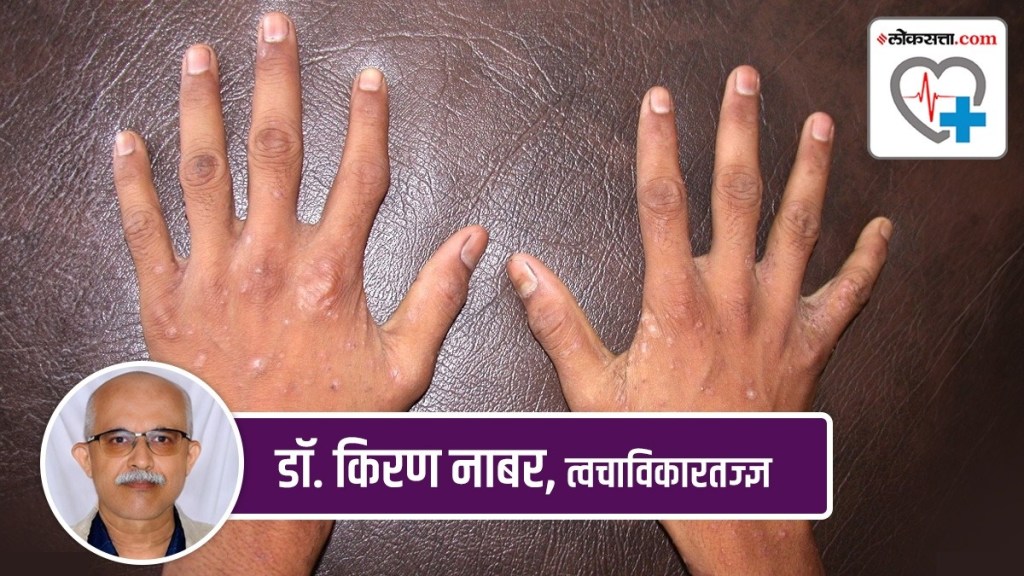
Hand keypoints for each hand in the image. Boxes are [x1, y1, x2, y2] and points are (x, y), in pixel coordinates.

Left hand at [112, 12, 485, 572]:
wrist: (255, 477)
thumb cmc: (329, 425)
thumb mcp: (404, 369)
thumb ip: (440, 297)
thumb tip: (474, 240)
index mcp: (331, 274)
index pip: (360, 175)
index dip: (368, 120)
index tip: (369, 78)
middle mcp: (269, 261)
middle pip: (276, 151)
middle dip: (277, 81)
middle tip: (273, 29)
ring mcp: (212, 275)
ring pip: (205, 172)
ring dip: (202, 107)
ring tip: (199, 56)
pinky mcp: (166, 299)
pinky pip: (144, 228)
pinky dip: (132, 181)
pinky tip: (127, 138)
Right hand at [507, 66, 889, 573]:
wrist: (728, 498)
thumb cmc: (660, 448)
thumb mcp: (593, 392)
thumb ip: (558, 325)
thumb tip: (524, 270)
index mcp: (676, 304)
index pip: (663, 206)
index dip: (658, 147)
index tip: (658, 103)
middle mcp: (732, 298)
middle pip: (738, 196)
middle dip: (740, 132)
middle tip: (744, 83)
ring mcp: (777, 318)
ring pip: (800, 230)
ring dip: (811, 172)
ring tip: (820, 124)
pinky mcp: (810, 344)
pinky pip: (849, 295)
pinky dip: (869, 261)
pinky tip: (883, 229)